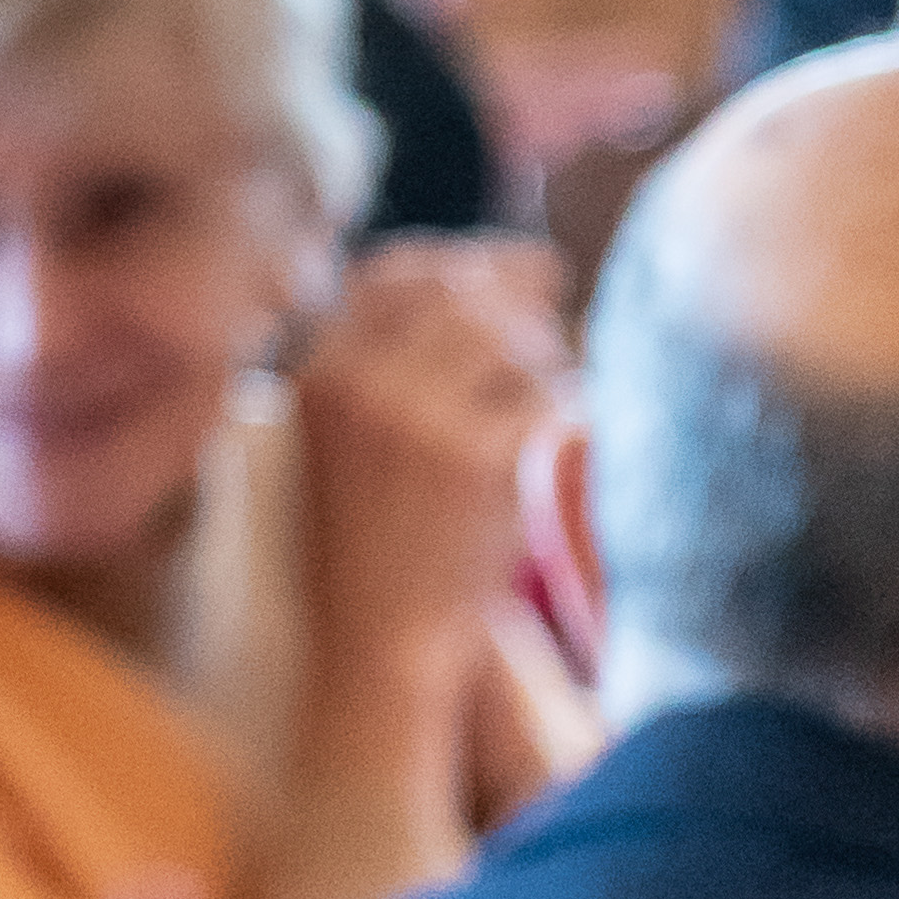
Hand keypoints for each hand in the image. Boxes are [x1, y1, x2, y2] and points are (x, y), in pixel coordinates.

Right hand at [289, 236, 568, 690]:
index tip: (522, 267)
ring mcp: (418, 417)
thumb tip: (473, 277)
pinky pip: (549, 397)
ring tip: (555, 395)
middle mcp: (361, 382)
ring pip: (512, 340)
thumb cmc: (377, 544)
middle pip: (462, 297)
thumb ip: (381, 361)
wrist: (381, 637)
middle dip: (522, 306)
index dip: (465, 260)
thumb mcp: (345, 440)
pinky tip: (580, 427)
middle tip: (560, 324)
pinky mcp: (477, 459)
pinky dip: (575, 406)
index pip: (395, 273)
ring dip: (551, 359)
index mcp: (318, 370)